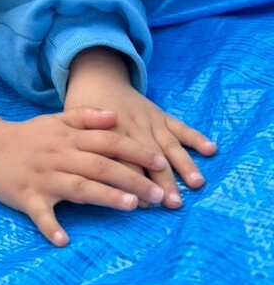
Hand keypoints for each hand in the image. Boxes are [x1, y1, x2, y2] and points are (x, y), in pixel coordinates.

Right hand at [0, 107, 169, 246]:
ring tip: (131, 206)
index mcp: (68, 138)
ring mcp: (43, 177)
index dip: (135, 151)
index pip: (108, 142)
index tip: (161, 163)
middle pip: (100, 166)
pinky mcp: (26, 196)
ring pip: (78, 187)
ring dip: (105, 196)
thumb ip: (86, 117)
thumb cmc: (27, 136)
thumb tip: (115, 115)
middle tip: (159, 195)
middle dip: (132, 179)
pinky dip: (50, 226)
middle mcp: (59, 156)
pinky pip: (40, 213)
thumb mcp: (55, 120)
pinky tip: (63, 239)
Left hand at [65, 49, 216, 208]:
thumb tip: (85, 180)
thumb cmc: (81, 114)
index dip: (133, 183)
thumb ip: (82, 152)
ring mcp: (149, 122)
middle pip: (149, 159)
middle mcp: (131, 129)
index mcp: (107, 135)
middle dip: (162, 181)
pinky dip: (195, 137)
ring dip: (183, 164)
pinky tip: (210, 149)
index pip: (122, 163)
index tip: (145, 203)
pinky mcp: (160, 115)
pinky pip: (179, 126)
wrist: (96, 81)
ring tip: (196, 182)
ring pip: (168, 145)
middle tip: (174, 203)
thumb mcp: (73, 130)